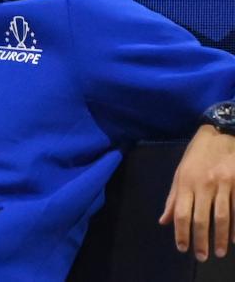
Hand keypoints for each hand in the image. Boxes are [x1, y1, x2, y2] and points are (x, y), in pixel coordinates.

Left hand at [159, 124, 234, 260]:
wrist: (221, 134)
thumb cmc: (197, 155)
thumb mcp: (180, 172)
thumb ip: (173, 198)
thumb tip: (164, 221)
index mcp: (185, 182)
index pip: (181, 213)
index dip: (181, 233)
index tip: (182, 248)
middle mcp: (203, 184)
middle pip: (201, 218)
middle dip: (201, 240)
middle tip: (202, 257)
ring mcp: (223, 184)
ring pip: (222, 217)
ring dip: (220, 237)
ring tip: (219, 252)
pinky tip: (234, 238)